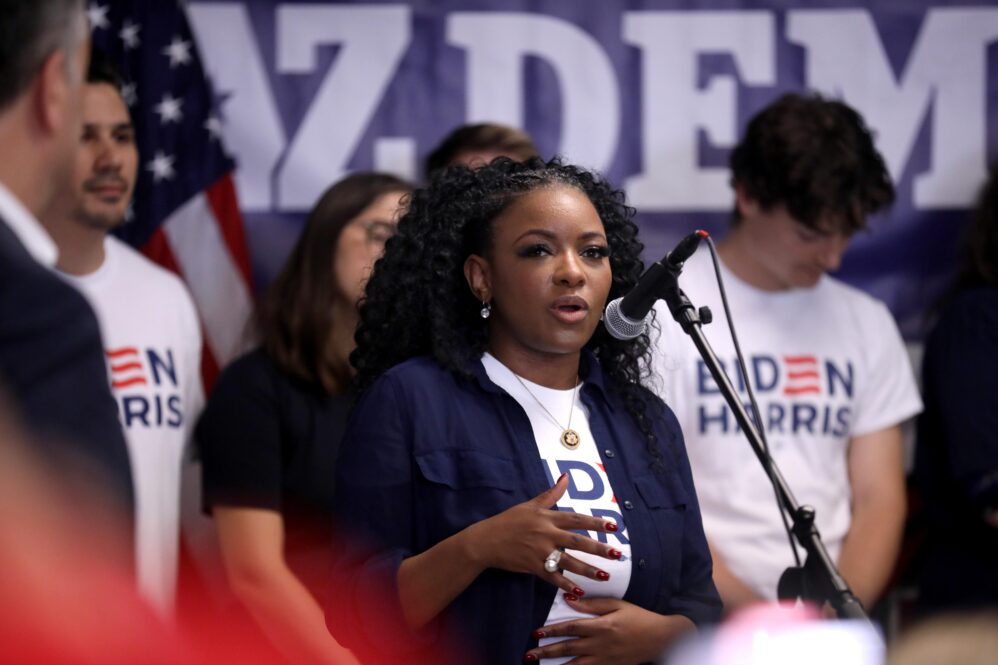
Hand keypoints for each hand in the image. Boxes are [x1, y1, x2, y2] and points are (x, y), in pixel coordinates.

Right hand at [463, 473, 621, 596]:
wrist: (486, 540)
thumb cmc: (508, 521)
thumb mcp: (530, 505)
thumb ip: (551, 494)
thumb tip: (566, 477)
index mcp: (547, 517)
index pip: (576, 519)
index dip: (595, 522)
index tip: (613, 526)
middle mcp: (546, 534)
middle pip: (577, 541)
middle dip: (599, 548)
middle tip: (617, 553)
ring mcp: (539, 551)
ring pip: (568, 561)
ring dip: (588, 569)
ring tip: (605, 575)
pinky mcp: (533, 566)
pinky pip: (552, 577)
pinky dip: (565, 584)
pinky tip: (579, 590)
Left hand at [524, 597, 694, 664]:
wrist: (661, 638)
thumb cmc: (638, 617)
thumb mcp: (617, 605)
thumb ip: (592, 604)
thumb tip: (569, 599)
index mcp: (601, 627)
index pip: (571, 628)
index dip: (552, 631)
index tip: (537, 633)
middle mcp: (600, 645)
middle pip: (568, 649)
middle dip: (547, 652)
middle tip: (529, 654)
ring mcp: (605, 660)